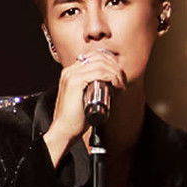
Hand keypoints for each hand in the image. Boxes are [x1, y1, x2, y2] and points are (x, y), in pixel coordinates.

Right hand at [42, 50, 125, 165]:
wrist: (64, 130)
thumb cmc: (76, 118)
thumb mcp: (84, 98)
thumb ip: (91, 89)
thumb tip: (109, 86)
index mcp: (71, 73)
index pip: (94, 57)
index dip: (110, 63)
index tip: (119, 75)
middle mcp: (70, 71)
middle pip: (98, 57)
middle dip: (115, 66)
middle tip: (122, 80)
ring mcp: (72, 75)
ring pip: (100, 63)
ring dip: (115, 72)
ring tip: (120, 85)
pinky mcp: (75, 82)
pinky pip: (99, 72)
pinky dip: (111, 77)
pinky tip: (116, 85)